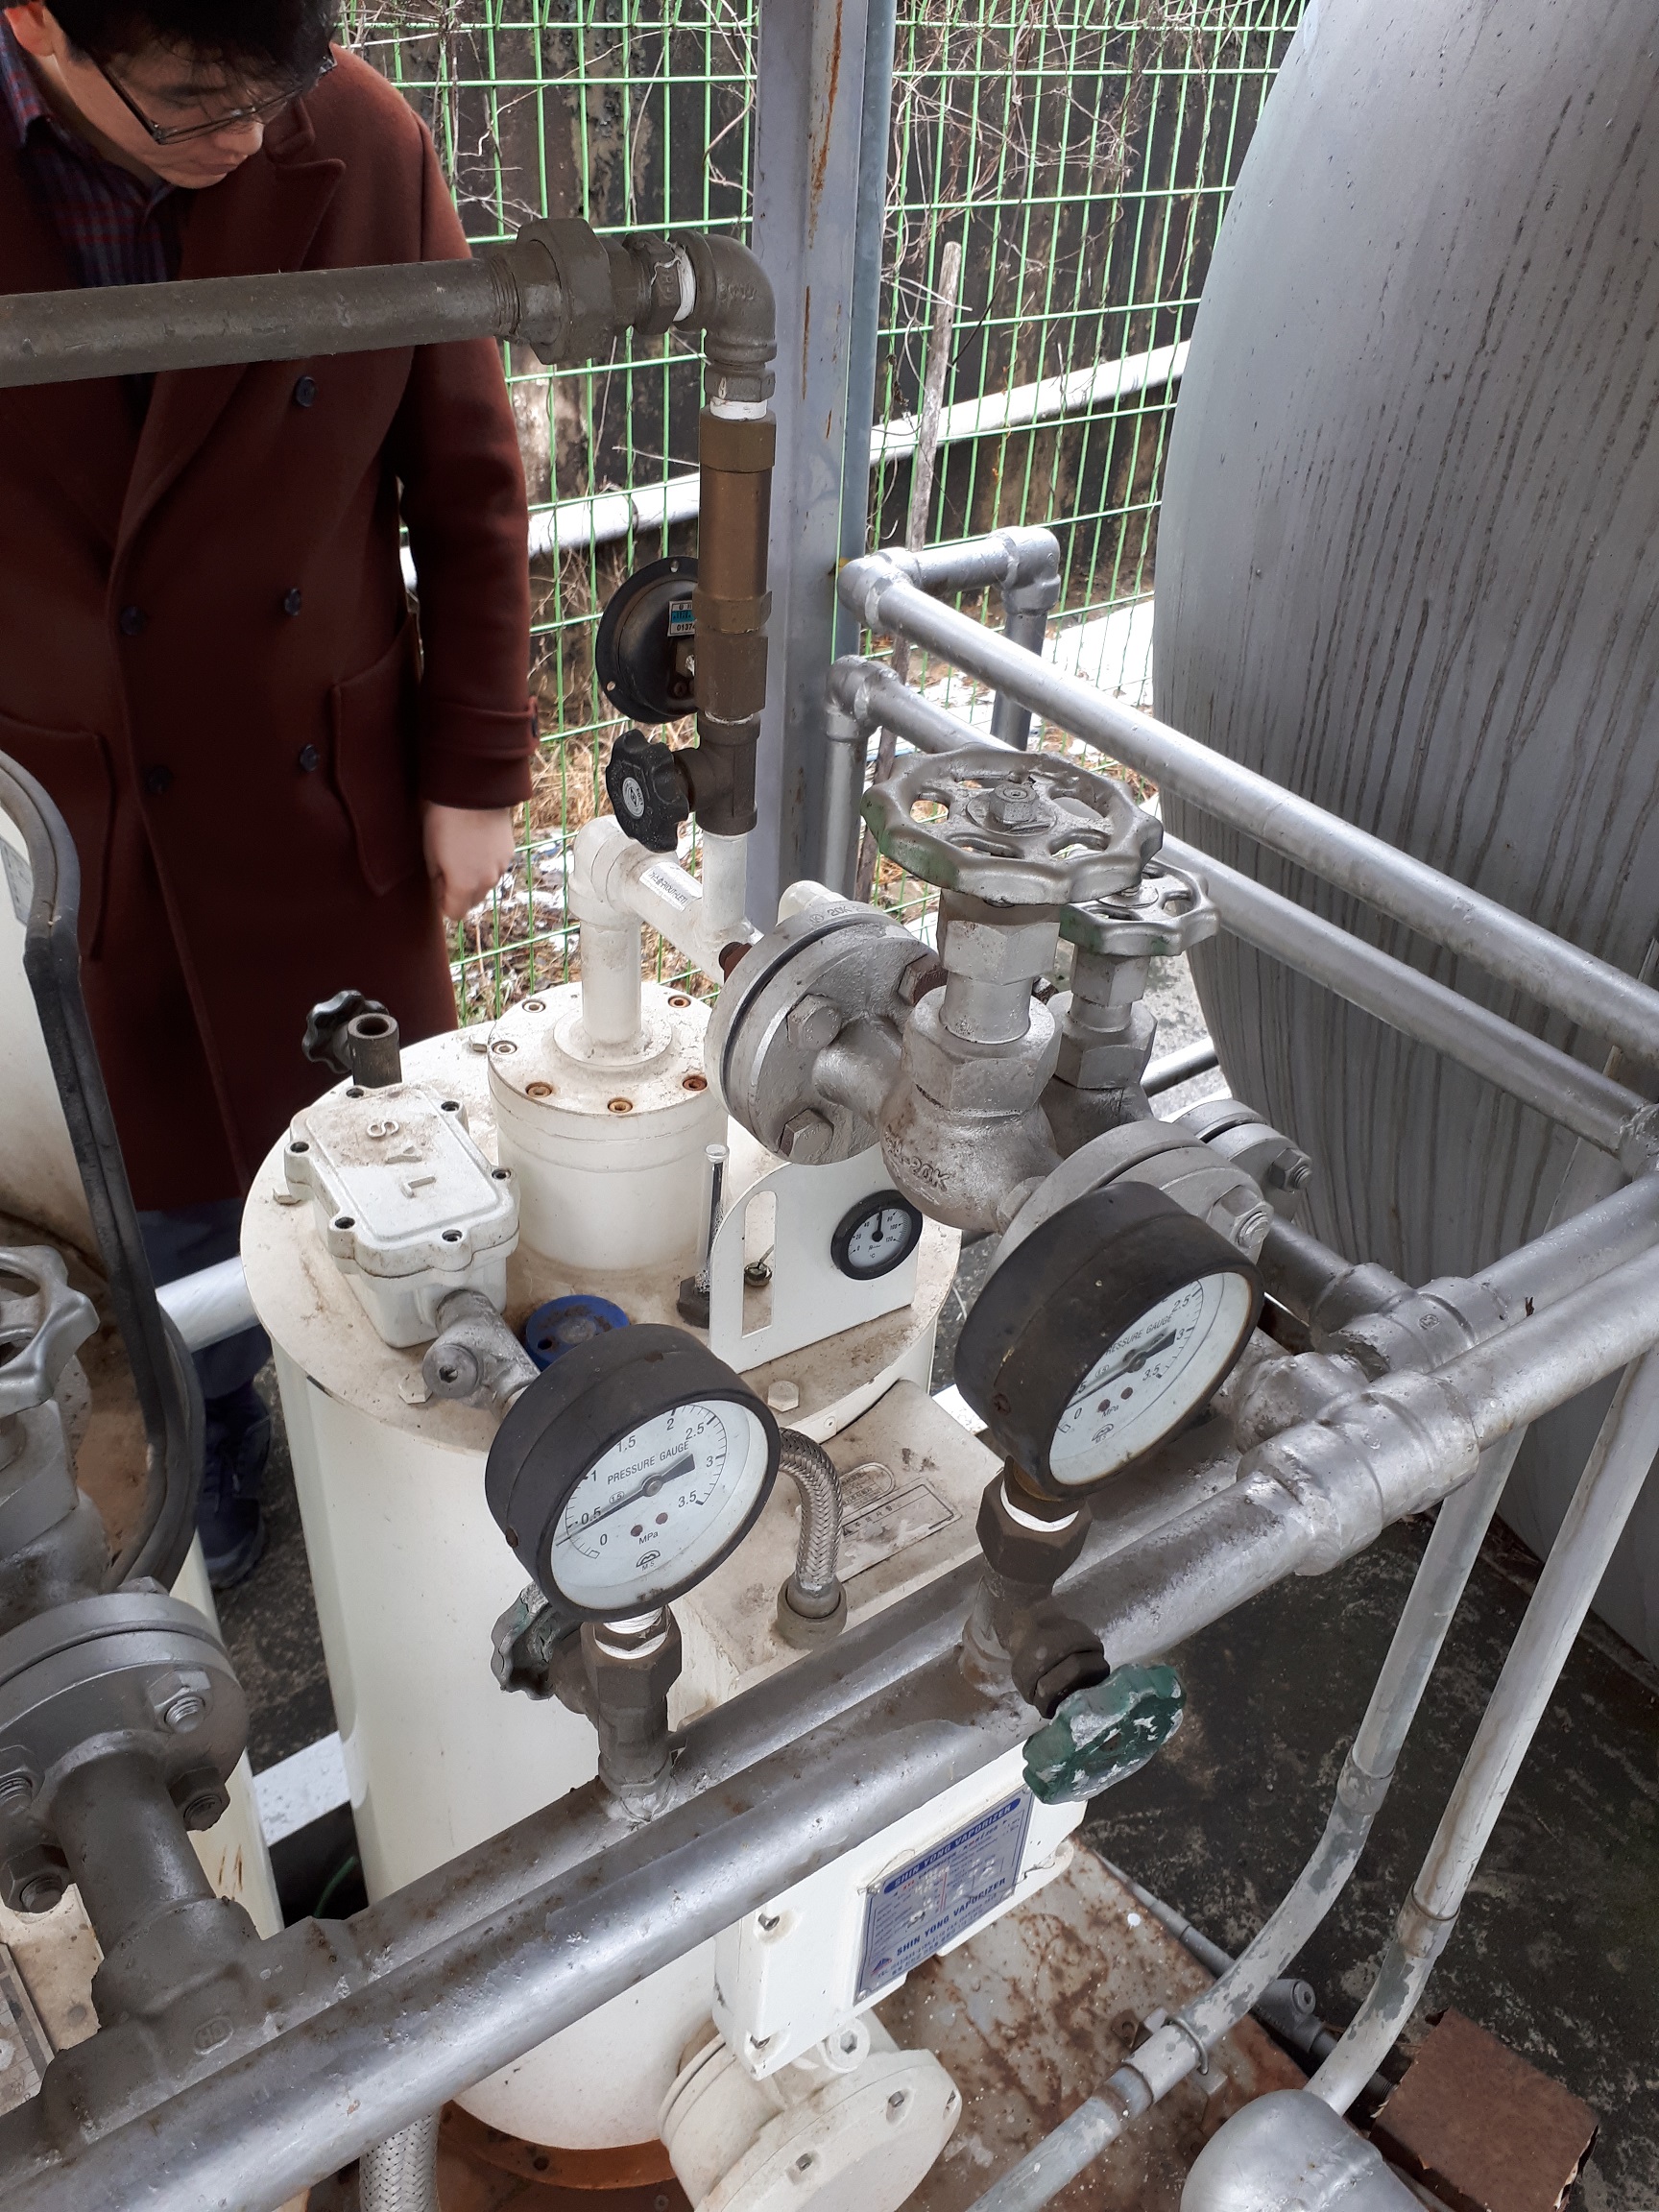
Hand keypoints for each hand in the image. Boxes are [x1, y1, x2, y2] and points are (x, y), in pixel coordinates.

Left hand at [422, 803, 516, 920]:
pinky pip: (495, 868)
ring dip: (475, 877)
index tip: (438, 883)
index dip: (443, 903)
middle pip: (472, 902)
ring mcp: (501, 868)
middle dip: (460, 892)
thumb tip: (443, 890)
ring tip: (464, 851)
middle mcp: (486, 882)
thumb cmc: (443, 822)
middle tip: (449, 866)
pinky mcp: (509, 853)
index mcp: (464, 886)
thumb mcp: (430, 854)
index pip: (455, 914)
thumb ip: (437, 880)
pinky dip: (486, 863)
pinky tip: (477, 842)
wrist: (473, 793)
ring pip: (485, 885)